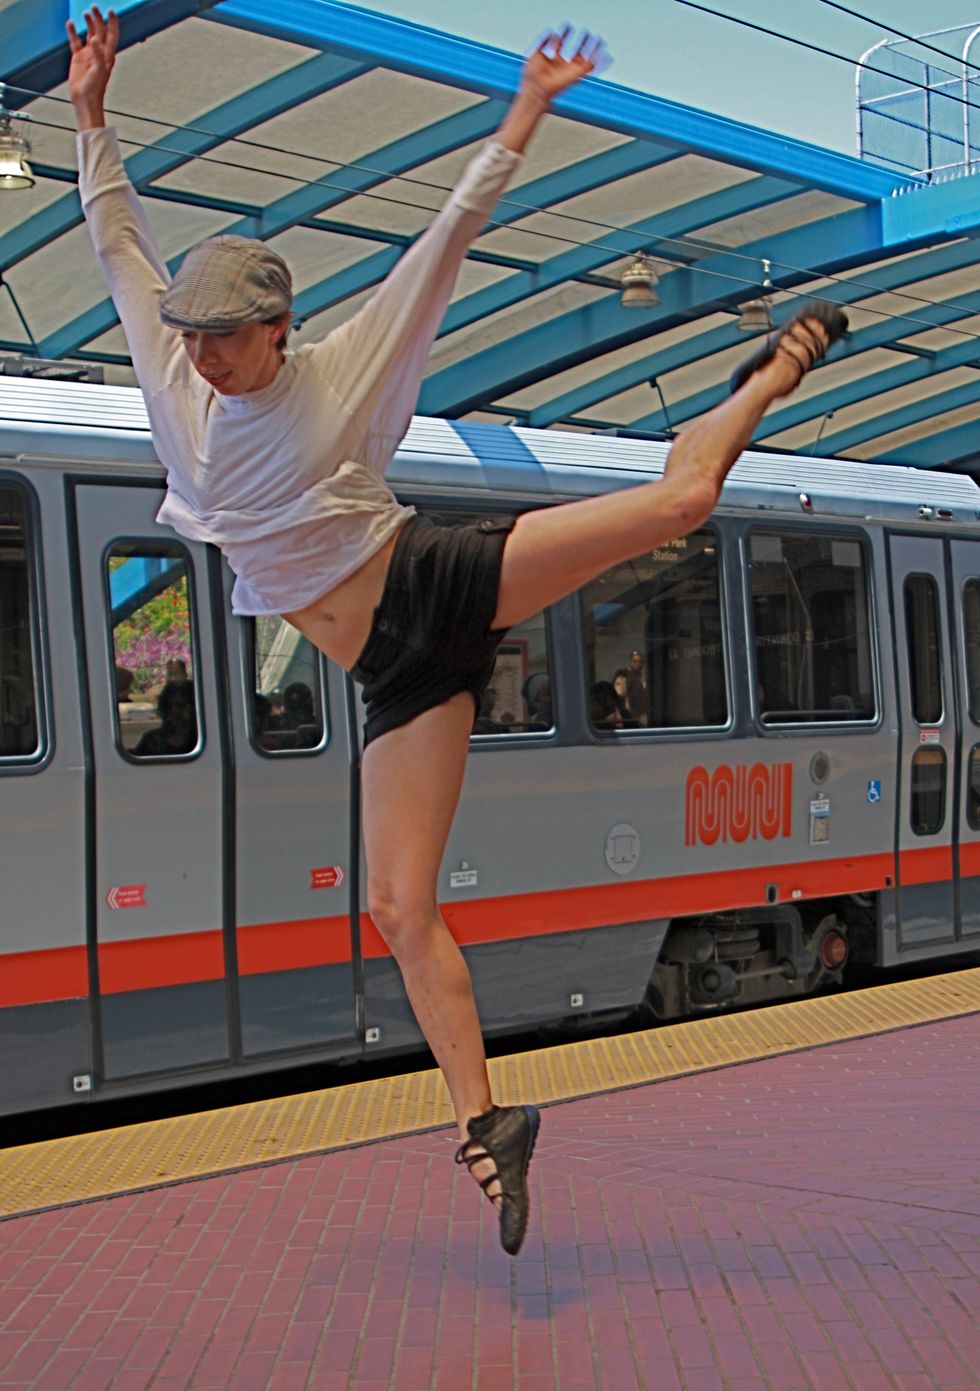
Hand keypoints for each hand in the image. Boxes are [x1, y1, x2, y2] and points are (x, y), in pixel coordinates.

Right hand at [66, 6, 118, 127]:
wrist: (84, 99)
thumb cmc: (95, 89)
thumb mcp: (99, 70)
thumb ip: (98, 54)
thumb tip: (95, 38)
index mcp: (107, 55)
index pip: (112, 35)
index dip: (112, 22)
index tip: (111, 11)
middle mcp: (99, 52)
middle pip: (100, 31)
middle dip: (98, 18)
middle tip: (94, 7)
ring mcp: (88, 54)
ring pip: (89, 34)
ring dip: (88, 23)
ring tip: (85, 13)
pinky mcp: (78, 57)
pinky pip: (75, 41)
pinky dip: (72, 32)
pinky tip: (70, 24)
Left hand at [521, 27, 608, 102]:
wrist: (536, 88)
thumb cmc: (532, 77)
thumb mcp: (535, 53)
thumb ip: (543, 41)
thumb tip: (552, 32)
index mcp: (554, 61)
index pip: (563, 44)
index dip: (565, 35)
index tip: (568, 27)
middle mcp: (564, 66)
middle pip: (577, 51)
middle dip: (582, 41)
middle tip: (586, 32)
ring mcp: (571, 71)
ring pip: (586, 58)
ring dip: (593, 49)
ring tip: (599, 40)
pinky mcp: (577, 75)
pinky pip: (591, 67)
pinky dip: (600, 62)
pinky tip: (605, 56)